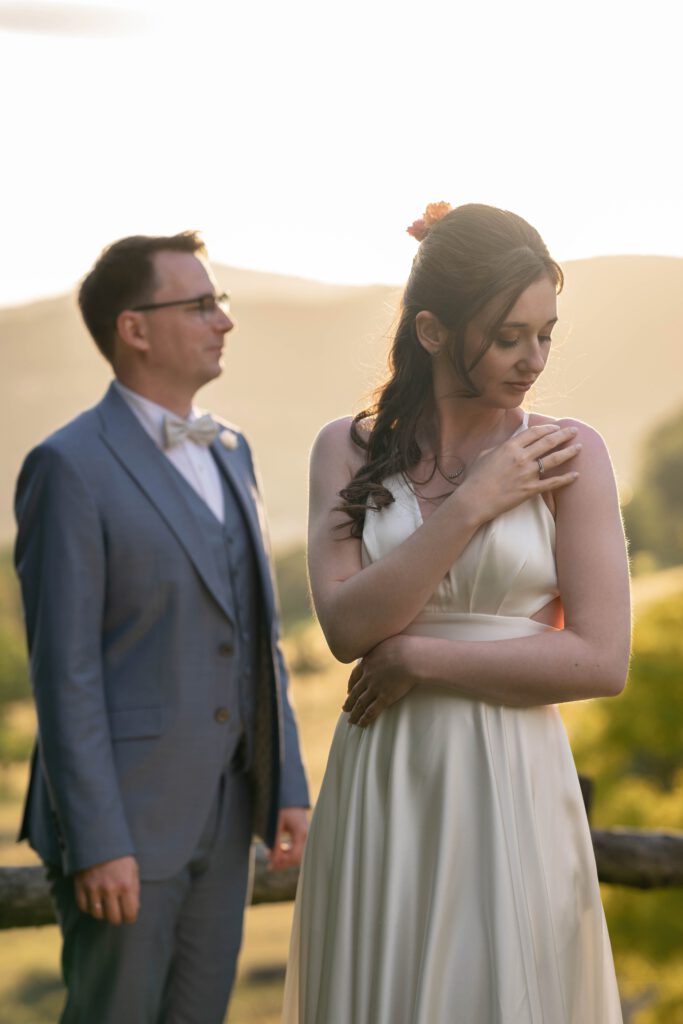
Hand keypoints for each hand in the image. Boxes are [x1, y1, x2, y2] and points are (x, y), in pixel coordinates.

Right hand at [74, 855, 139, 924]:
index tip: (128, 914)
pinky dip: (89, 907)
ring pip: (98, 915)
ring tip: (105, 903)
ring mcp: (94, 889)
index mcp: (126, 885)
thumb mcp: (133, 869)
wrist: (98, 839)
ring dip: (102, 912)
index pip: (129, 915)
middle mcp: (110, 889)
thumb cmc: (119, 856)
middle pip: (113, 919)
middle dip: (117, 917)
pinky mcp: (81, 887)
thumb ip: (135, 890)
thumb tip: (135, 909)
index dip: (130, 917)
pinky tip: (94, 899)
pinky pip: (84, 908)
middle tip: (117, 911)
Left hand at [268, 807, 308, 870]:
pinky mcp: (304, 837)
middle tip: (269, 864)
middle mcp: (307, 836)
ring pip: (297, 855)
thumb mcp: (276, 825)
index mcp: (301, 833)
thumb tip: (273, 861)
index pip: (294, 856)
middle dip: (283, 862)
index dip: (283, 863)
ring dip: (284, 858)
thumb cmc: (282, 809)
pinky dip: (288, 852)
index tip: (271, 864)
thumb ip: (275, 843)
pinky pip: (297, 849)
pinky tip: (280, 848)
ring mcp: (306, 837)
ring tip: (270, 854)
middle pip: (297, 858)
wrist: (291, 799)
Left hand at [343, 635, 417, 725]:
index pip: (355, 676)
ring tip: (351, 720)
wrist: (411, 656)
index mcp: (367, 663)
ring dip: (354, 713)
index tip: (349, 692)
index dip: (351, 685)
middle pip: (355, 692)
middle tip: (344, 709)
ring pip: (360, 703)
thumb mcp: (387, 643)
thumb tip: (385, 646)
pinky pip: (371, 711)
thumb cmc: (404, 646)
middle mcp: (368, 676)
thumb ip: (382, 648)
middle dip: (349, 702)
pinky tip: (361, 724)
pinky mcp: (385, 698)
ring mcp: (375, 688)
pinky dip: (365, 719)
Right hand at [460, 423, 580, 525]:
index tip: (556, 427)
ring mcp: (527, 474)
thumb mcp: (485, 454)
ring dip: (569, 452)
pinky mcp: (530, 489)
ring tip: (579, 447)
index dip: (547, 428)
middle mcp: (521, 457)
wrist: (474, 500)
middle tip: (574, 430)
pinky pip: (552, 483)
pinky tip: (576, 475)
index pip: (534, 432)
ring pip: (553, 459)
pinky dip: (566, 479)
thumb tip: (511, 440)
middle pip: (548, 442)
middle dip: (563, 435)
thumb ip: (501, 445)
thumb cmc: (476, 478)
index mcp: (510, 447)